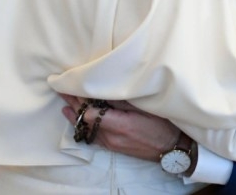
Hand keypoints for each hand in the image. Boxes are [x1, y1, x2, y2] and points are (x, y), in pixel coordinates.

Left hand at [60, 94, 179, 161]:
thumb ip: (124, 102)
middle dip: (74, 104)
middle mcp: (111, 136)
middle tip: (63, 90)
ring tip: (65, 103)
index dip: (80, 99)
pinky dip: (83, 125)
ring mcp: (111, 143)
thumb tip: (105, 91)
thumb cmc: (163, 126)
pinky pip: (93, 135)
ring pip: (87, 128)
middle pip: (86, 120)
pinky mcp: (113, 147)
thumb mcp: (147, 109)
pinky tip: (78, 120)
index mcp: (119, 125)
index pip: (90, 113)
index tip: (74, 86)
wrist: (171, 148)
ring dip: (77, 114)